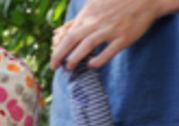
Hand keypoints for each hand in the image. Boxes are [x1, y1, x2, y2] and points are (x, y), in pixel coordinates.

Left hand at [50, 0, 178, 69]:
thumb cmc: (120, 3)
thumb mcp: (97, 2)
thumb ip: (84, 15)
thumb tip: (69, 28)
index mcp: (90, 13)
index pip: (69, 32)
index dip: (59, 46)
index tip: (54, 57)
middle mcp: (98, 22)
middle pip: (73, 38)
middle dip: (60, 54)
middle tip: (53, 66)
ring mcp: (111, 30)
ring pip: (87, 44)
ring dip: (75, 57)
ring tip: (69, 67)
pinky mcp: (124, 38)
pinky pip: (109, 51)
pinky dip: (99, 59)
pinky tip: (92, 65)